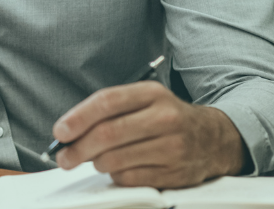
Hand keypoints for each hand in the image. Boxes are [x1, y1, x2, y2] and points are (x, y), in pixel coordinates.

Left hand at [51, 81, 244, 187]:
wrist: (213, 138)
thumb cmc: (167, 118)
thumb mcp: (143, 101)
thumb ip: (108, 111)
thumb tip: (68, 131)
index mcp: (152, 94)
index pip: (107, 102)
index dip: (78, 118)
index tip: (60, 132)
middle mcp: (165, 117)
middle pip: (108, 134)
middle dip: (78, 148)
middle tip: (64, 156)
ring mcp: (173, 146)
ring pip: (116, 160)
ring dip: (96, 163)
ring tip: (95, 160)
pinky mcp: (176, 173)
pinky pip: (130, 178)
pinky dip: (116, 176)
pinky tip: (118, 169)